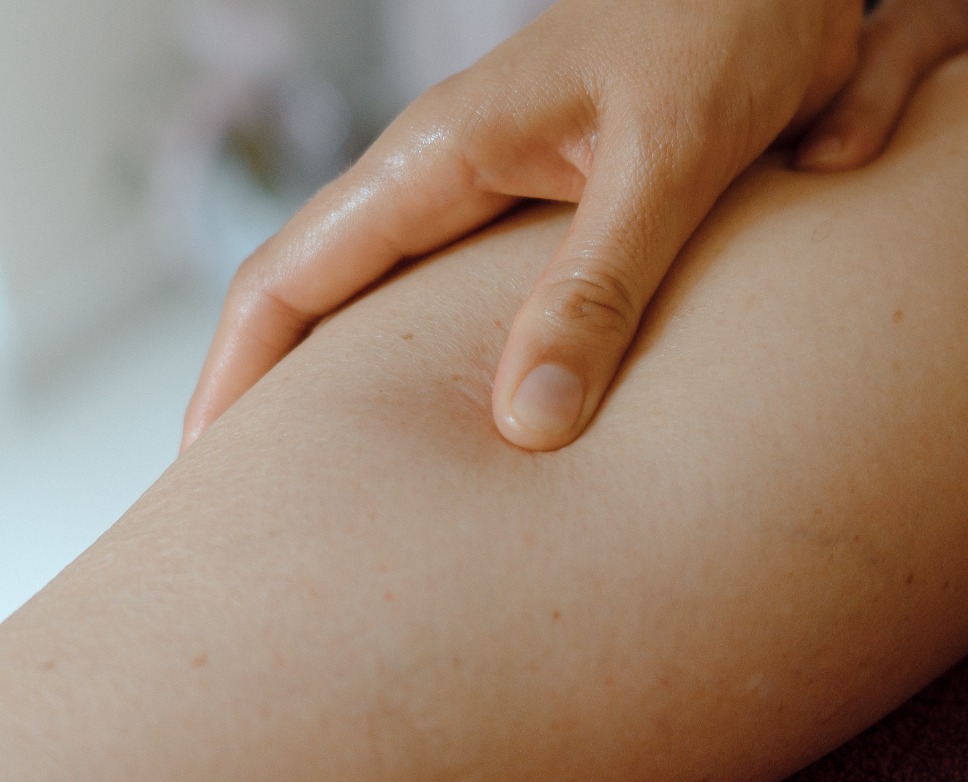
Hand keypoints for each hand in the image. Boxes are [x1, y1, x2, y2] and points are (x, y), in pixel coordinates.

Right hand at [183, 0, 860, 450]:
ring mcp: (503, 191)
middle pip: (326, 295)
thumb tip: (525, 426)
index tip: (207, 477)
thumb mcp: (664, 162)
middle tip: (275, 512)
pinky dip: (461, 365)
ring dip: (371, 386)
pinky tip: (483, 428)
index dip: (234, 375)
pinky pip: (481, 298)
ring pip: (401, 301)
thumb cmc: (726, 31)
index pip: (290, 273)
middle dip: (284, 397)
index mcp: (444, 154)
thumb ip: (598, 287)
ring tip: (359, 493)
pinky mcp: (565, 208)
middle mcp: (453, 174)